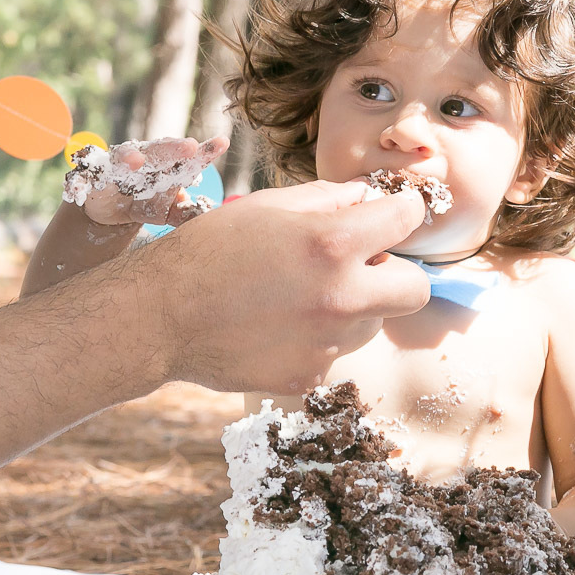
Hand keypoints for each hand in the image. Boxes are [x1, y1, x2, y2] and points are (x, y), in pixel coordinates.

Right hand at [83, 136, 228, 226]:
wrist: (109, 210)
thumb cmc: (144, 203)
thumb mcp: (166, 212)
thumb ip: (185, 214)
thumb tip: (209, 219)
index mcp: (165, 164)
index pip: (188, 156)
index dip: (205, 150)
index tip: (224, 143)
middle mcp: (143, 158)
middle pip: (160, 150)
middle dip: (173, 148)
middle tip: (190, 147)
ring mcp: (116, 164)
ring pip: (122, 156)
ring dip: (128, 157)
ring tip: (137, 161)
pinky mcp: (91, 175)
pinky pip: (85, 177)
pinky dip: (81, 181)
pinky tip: (80, 185)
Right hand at [141, 177, 429, 394]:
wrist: (159, 316)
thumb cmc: (208, 250)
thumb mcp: (267, 206)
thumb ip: (327, 199)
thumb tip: (367, 199)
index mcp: (332, 243)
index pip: (407, 220)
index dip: (406, 210)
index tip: (399, 211)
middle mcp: (340, 297)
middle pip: (416, 289)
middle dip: (398, 270)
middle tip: (365, 262)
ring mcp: (327, 343)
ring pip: (374, 322)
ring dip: (355, 304)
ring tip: (301, 292)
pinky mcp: (309, 375)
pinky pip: (335, 350)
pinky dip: (319, 335)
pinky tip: (278, 323)